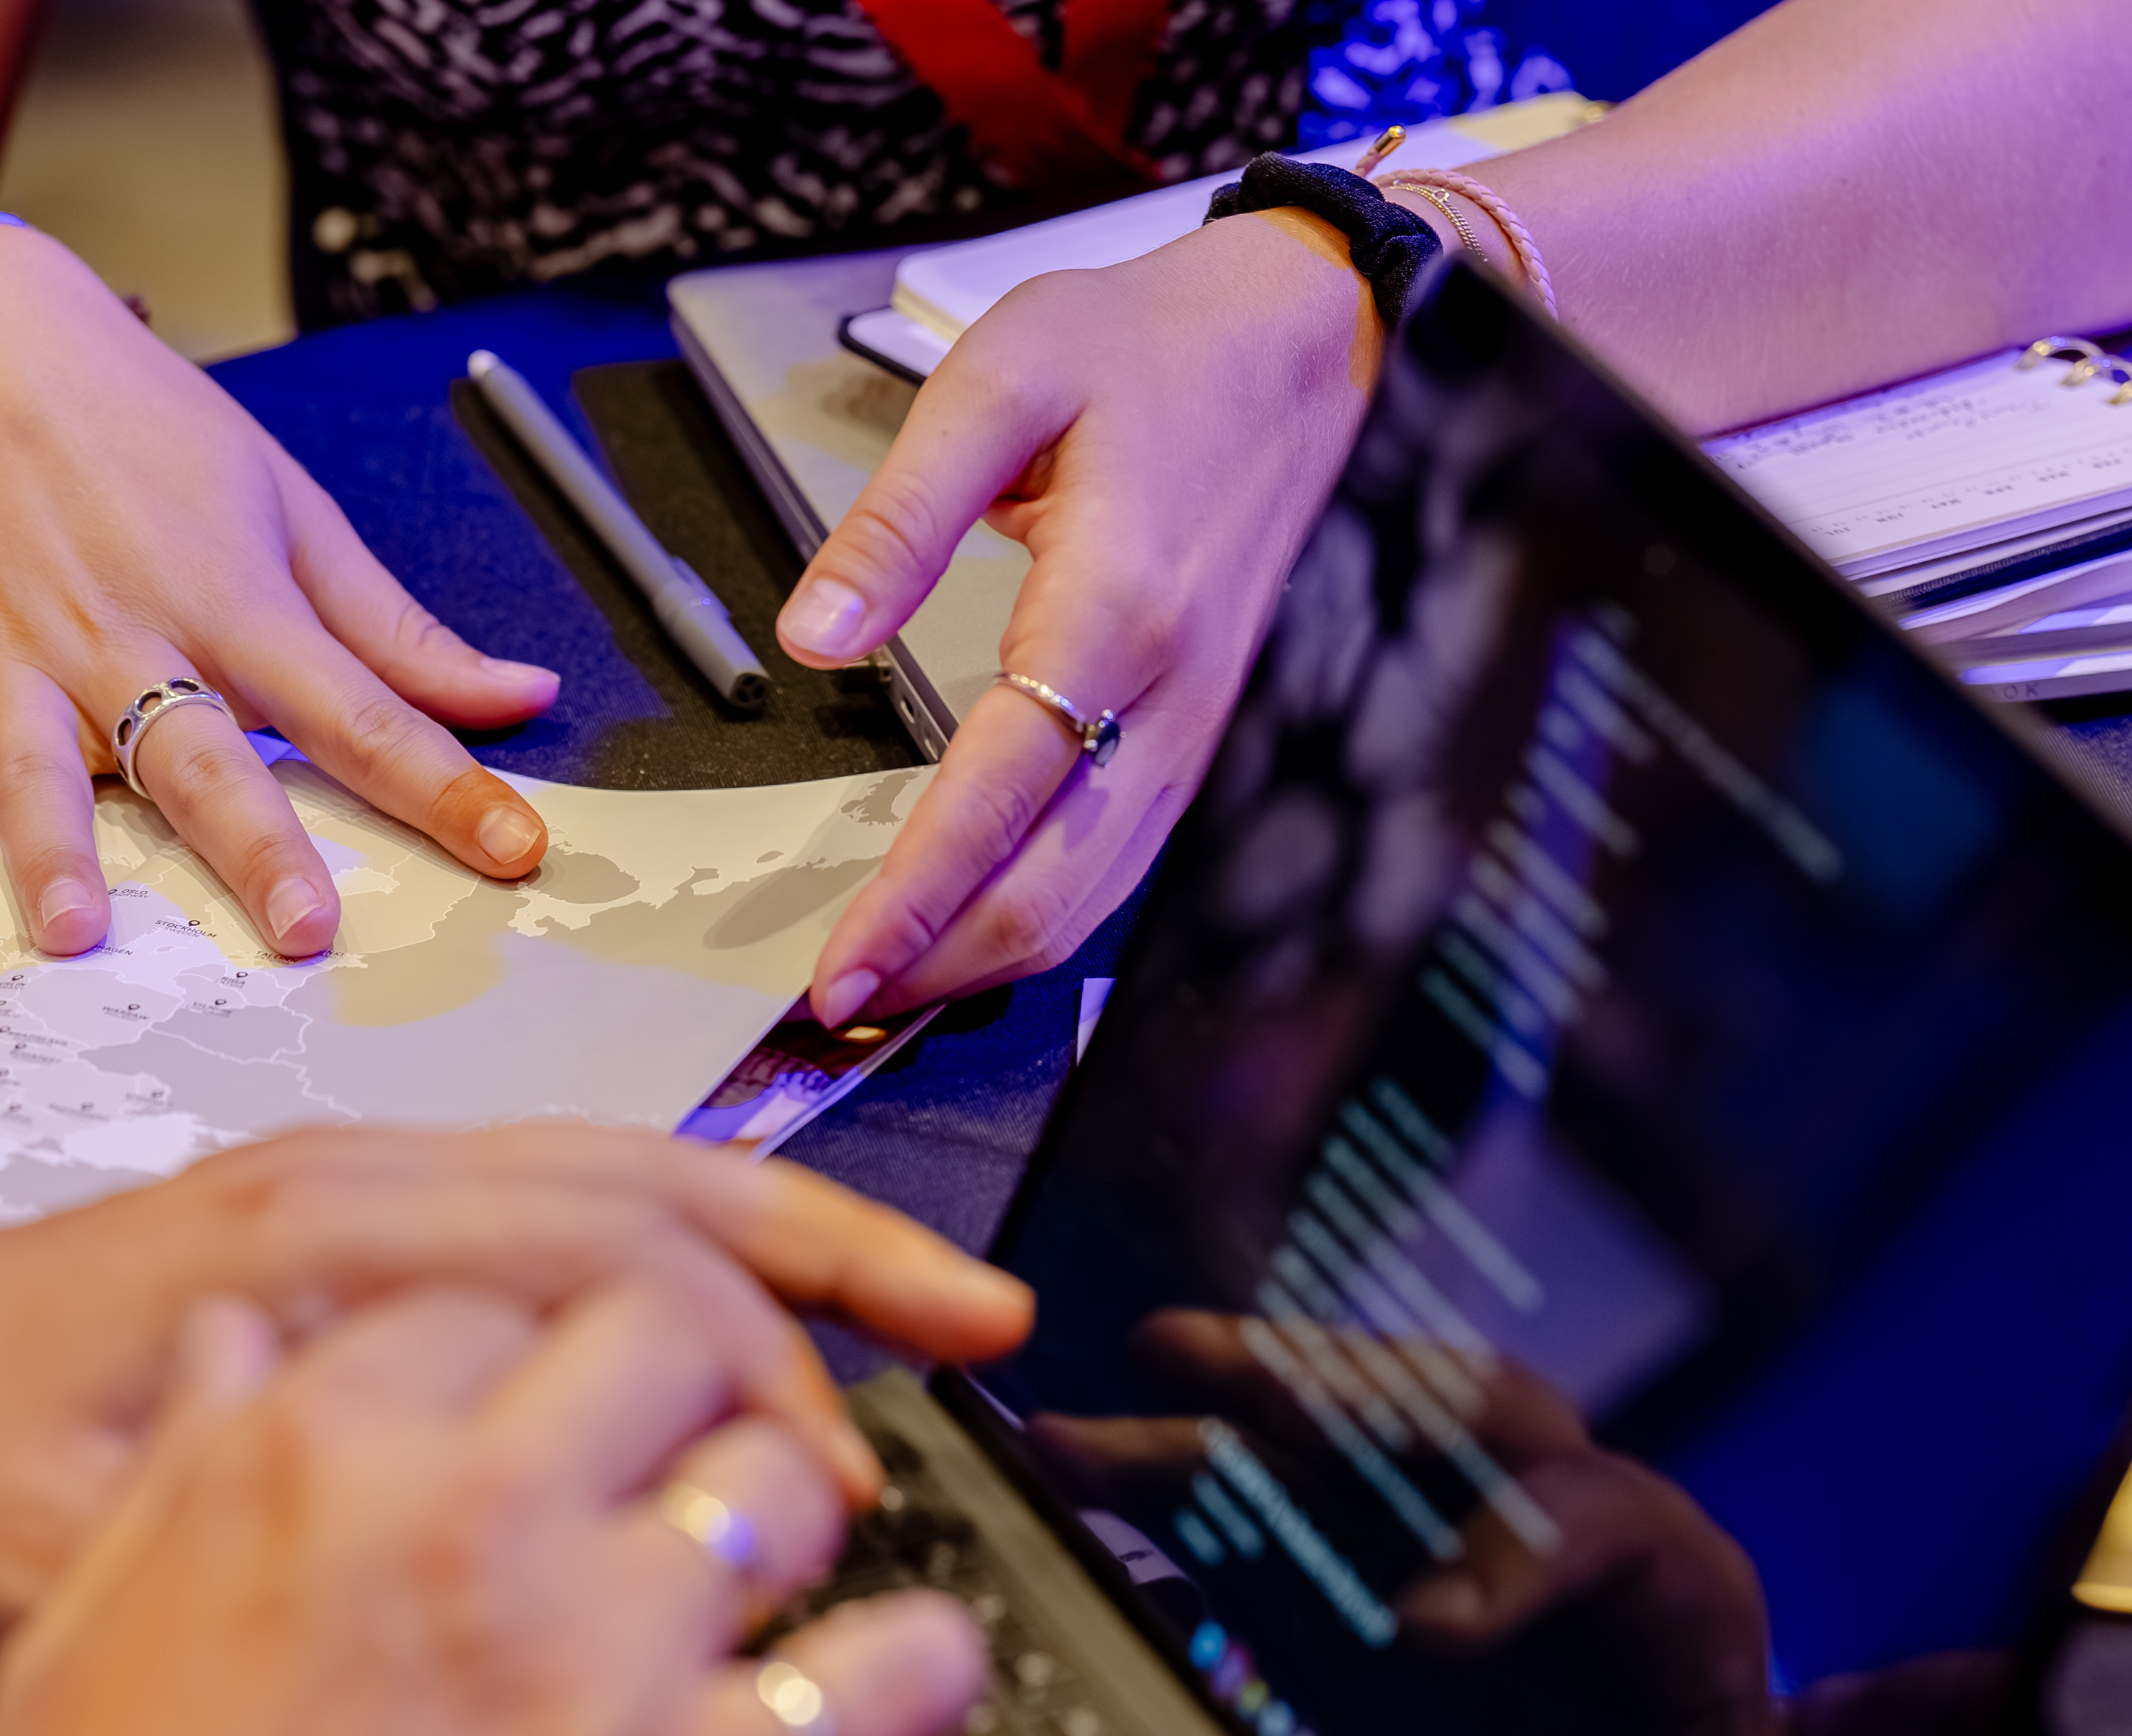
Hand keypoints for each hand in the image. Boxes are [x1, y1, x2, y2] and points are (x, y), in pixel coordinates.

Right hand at [0, 220, 560, 962]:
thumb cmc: (139, 430)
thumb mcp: (292, 507)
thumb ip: (398, 632)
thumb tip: (519, 698)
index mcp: (235, 603)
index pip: (364, 713)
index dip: (449, 788)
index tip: (520, 851)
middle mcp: (129, 644)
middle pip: (203, 757)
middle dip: (255, 844)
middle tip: (299, 928)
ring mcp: (21, 664)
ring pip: (43, 770)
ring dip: (54, 852)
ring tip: (73, 934)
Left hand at [0, 1123, 1031, 1663]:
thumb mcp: (104, 1560)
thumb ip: (296, 1558)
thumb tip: (501, 1600)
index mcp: (321, 1250)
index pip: (613, 1259)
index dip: (762, 1362)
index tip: (850, 1471)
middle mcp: (354, 1186)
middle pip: (658, 1179)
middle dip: (840, 1248)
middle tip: (985, 1323)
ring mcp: (349, 1188)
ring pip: (618, 1173)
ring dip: (777, 1236)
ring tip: (918, 1307)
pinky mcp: (334, 1228)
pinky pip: (554, 1201)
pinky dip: (678, 1246)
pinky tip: (738, 1331)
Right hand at [0, 1277, 989, 1735]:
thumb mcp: (83, 1618)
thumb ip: (196, 1454)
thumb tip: (252, 1342)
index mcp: (319, 1450)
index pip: (500, 1297)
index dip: (536, 1355)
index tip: (550, 1411)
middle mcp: (475, 1519)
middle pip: (672, 1337)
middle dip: (690, 1384)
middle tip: (687, 1452)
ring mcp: (601, 1656)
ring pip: (787, 1483)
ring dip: (787, 1516)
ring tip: (759, 1577)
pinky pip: (881, 1677)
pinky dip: (912, 1672)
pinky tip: (896, 1677)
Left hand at [776, 210, 1384, 1024]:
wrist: (1317, 335)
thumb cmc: (1161, 345)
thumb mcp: (1002, 373)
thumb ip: (898, 516)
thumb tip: (814, 639)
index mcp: (1117, 609)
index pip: (996, 800)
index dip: (912, 900)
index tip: (837, 965)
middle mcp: (1176, 697)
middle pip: (1055, 889)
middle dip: (943, 966)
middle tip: (838, 1004)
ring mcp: (1208, 728)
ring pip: (1100, 896)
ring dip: (993, 956)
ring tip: (894, 984)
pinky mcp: (1213, 732)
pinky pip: (1130, 857)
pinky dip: (1050, 912)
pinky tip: (983, 921)